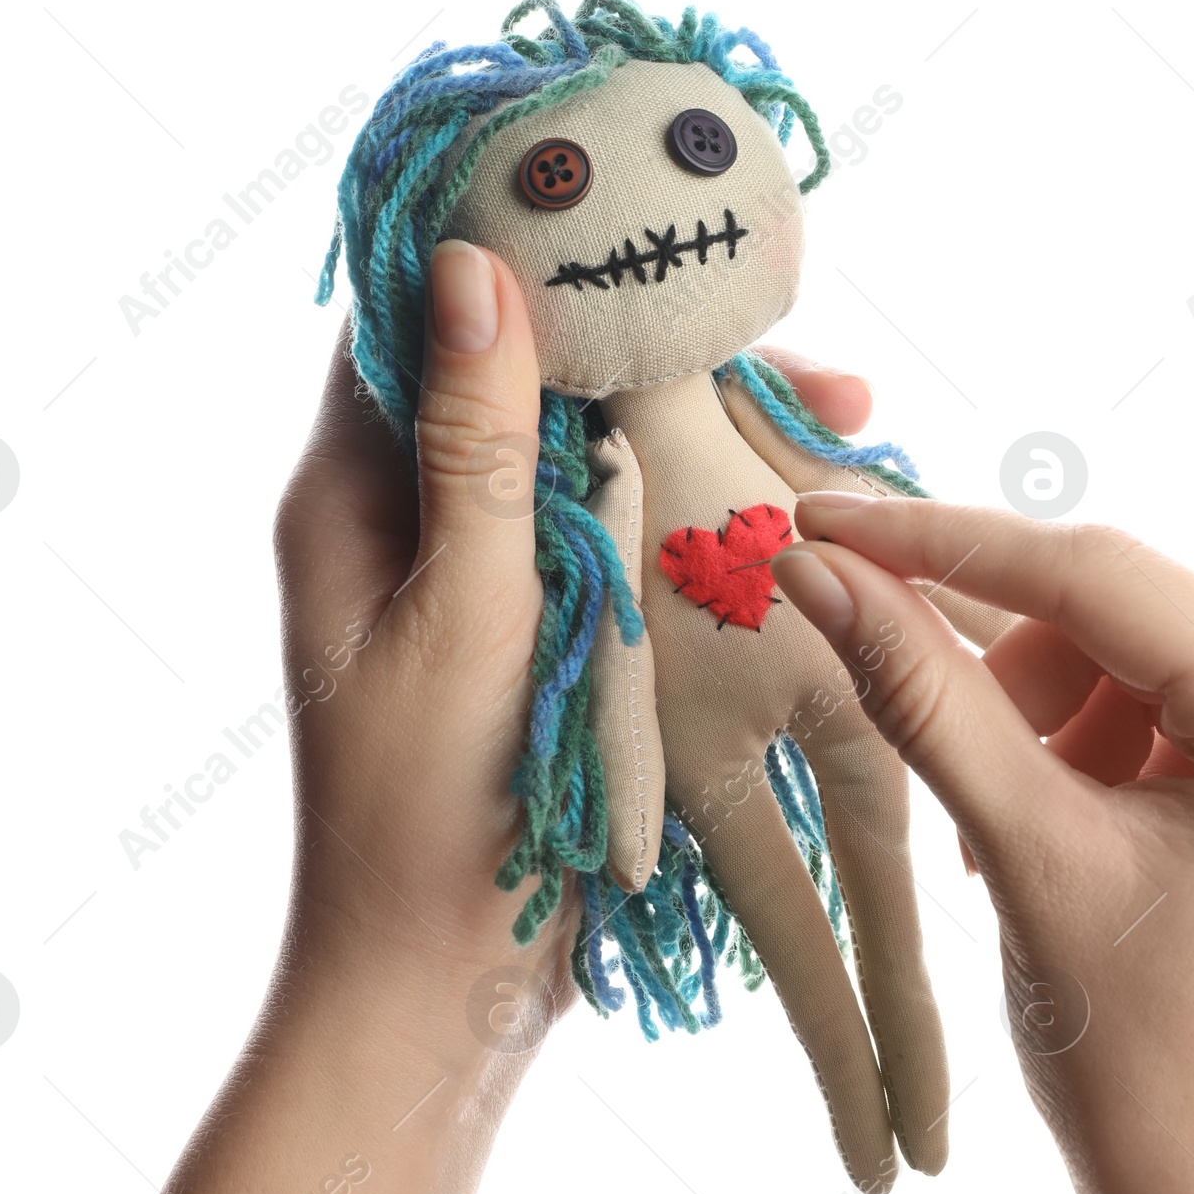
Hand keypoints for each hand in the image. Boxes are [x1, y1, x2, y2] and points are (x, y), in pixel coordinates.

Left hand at [273, 243, 878, 1024]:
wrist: (435, 988)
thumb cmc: (424, 814)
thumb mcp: (462, 615)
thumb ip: (478, 448)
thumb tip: (474, 262)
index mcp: (352, 498)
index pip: (422, 320)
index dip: (519, 249)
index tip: (633, 205)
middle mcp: (413, 522)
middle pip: (534, 378)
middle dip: (656, 348)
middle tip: (792, 343)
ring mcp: (488, 580)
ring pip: (596, 457)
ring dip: (700, 430)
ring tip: (841, 414)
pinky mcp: (553, 637)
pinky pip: (625, 539)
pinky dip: (703, 514)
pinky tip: (805, 503)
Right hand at [772, 503, 1193, 1193]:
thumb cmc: (1158, 1078)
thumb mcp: (1030, 861)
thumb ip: (924, 697)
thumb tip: (819, 569)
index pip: (1103, 577)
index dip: (940, 547)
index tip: (817, 520)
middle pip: (1121, 616)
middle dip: (1000, 670)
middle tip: (892, 708)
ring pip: (1130, 666)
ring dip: (1038, 727)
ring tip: (1003, 844)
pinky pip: (1165, 720)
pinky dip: (1083, 763)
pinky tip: (1041, 839)